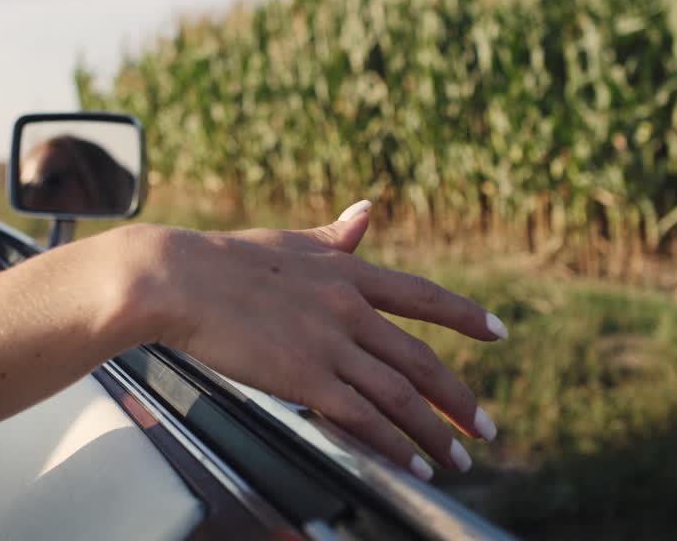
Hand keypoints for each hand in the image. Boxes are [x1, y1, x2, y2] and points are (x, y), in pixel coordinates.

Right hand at [119, 201, 506, 480]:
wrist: (178, 279)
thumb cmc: (224, 260)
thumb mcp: (290, 240)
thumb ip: (334, 235)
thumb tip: (366, 211)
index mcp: (347, 272)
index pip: (422, 297)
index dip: (465, 316)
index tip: (499, 332)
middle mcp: (349, 308)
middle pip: (421, 360)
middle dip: (459, 399)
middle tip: (487, 428)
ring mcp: (330, 344)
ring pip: (399, 396)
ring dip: (435, 434)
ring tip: (457, 460)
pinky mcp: (305, 378)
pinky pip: (363, 419)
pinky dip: (394, 446)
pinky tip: (413, 465)